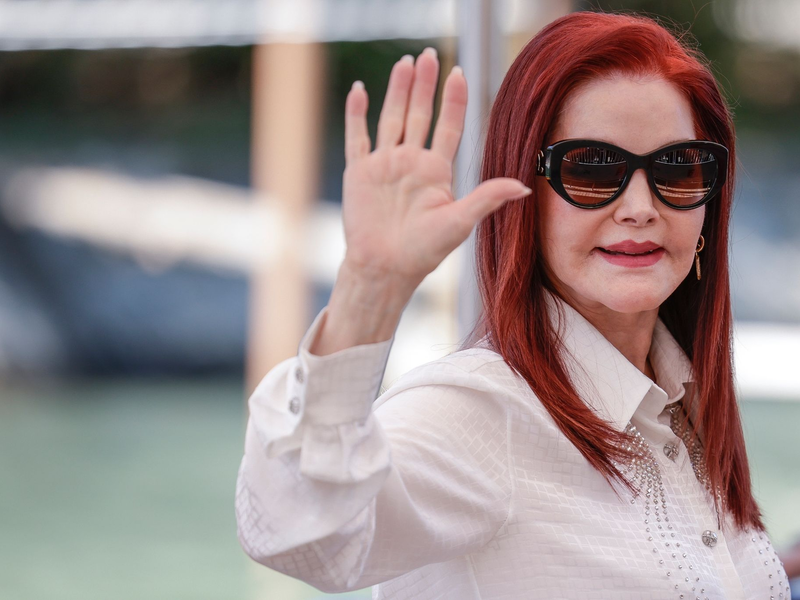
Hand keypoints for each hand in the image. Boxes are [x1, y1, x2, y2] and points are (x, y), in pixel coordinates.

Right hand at [341, 47, 530, 289]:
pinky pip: (358, 137)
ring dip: (396, 90)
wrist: (385, 268)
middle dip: (423, 85)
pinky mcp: (360, 173)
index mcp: (436, 171)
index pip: (448, 126)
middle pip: (418, 114)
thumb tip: (525, 187)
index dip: (453, 100)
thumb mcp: (460, 222)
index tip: (458, 73)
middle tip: (428, 55)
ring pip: (390, 118)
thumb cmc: (424, 251)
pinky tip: (360, 90)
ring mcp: (385, 165)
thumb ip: (487, 198)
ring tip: (403, 63)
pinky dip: (357, 114)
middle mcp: (411, 162)